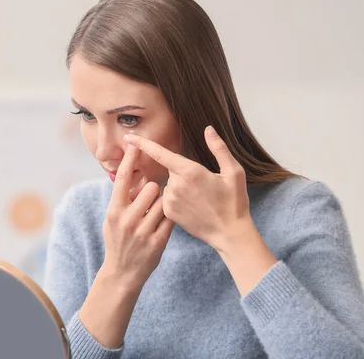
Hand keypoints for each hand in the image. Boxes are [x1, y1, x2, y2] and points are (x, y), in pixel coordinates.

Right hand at [101, 143, 174, 290]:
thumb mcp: (112, 218)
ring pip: (163, 202)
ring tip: (156, 211)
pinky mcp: (157, 242)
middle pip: (150, 188)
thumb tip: (135, 175)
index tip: (136, 143)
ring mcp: (142, 231)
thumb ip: (123, 198)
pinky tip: (163, 222)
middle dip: (155, 188)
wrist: (121, 273)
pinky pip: (170, 219)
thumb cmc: (117, 241)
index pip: (123, 178)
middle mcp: (127, 219)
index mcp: (114, 210)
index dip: (130, 158)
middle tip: (152, 196)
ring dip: (163, 202)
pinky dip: (170, 217)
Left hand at [123, 126, 253, 253]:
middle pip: (171, 171)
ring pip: (169, 185)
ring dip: (179, 187)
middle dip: (182, 173)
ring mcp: (171, 200)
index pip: (160, 153)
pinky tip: (192, 208)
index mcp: (190, 172)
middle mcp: (176, 185)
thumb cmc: (234, 202)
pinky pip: (168, 199)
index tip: (128, 137)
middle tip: (203, 186)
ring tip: (199, 199)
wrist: (229, 233)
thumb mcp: (234, 172)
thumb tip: (208, 129)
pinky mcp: (169, 213)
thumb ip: (219, 148)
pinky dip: (177, 200)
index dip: (143, 144)